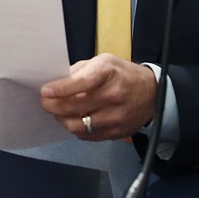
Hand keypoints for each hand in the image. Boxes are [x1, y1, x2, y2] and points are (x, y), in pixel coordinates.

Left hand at [40, 54, 156, 140]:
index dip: (61, 88)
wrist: (153, 94)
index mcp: (108, 72)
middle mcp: (114, 96)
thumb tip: (56, 81)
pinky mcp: (117, 132)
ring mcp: (116, 117)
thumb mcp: (103, 61)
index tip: (45, 91)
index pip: (82, 82)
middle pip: (76, 107)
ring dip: (63, 120)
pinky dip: (76, 129)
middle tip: (44, 103)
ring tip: (57, 112)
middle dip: (54, 106)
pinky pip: (88, 136)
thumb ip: (79, 71)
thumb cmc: (123, 74)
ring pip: (79, 126)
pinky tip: (73, 119)